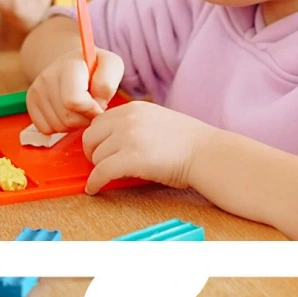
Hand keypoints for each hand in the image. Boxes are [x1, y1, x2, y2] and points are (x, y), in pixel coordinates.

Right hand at [26, 48, 123, 133]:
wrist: (72, 62)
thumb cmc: (95, 66)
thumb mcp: (111, 65)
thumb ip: (108, 83)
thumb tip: (96, 102)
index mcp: (69, 65)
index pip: (74, 101)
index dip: (92, 110)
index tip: (99, 105)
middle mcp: (48, 76)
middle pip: (67, 118)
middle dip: (85, 119)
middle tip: (91, 107)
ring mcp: (37, 89)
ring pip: (57, 126)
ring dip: (74, 124)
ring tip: (80, 108)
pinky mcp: (31, 102)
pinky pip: (46, 129)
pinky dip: (60, 127)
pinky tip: (67, 112)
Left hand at [81, 101, 212, 194]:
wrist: (206, 153)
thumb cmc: (186, 143)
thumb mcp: (155, 121)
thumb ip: (133, 124)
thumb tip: (110, 141)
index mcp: (134, 108)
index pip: (99, 121)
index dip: (97, 139)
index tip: (99, 150)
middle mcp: (127, 118)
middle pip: (91, 136)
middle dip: (92, 152)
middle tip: (99, 165)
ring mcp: (128, 137)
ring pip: (96, 156)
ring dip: (99, 168)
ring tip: (108, 176)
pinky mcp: (131, 159)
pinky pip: (101, 172)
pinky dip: (94, 182)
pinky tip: (95, 189)